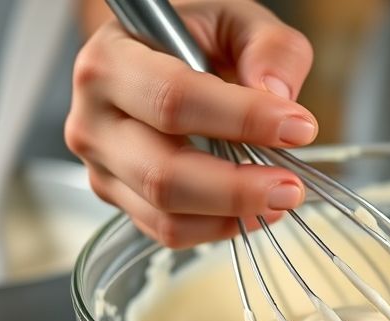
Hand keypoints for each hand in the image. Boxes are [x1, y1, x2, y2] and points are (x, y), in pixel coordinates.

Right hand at [66, 0, 315, 247]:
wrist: (155, 57)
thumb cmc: (193, 36)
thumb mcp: (237, 20)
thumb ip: (269, 48)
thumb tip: (278, 96)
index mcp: (110, 60)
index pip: (174, 98)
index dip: (241, 118)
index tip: (297, 127)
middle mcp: (92, 119)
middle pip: (163, 172)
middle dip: (236, 187)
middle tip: (290, 185)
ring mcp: (101, 166)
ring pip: (164, 212)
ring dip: (230, 214)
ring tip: (280, 198)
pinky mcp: (117, 198)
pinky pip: (167, 231)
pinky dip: (217, 228)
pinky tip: (253, 209)